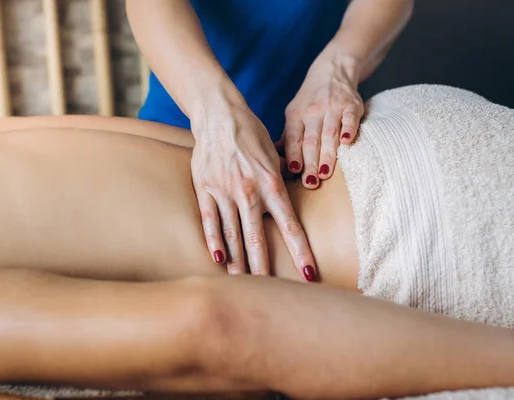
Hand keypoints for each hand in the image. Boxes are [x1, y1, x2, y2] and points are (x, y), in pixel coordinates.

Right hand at [190, 99, 316, 280]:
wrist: (220, 115)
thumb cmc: (252, 134)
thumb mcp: (275, 154)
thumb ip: (282, 180)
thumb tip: (298, 194)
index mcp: (270, 183)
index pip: (289, 225)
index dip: (300, 252)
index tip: (308, 274)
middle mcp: (248, 191)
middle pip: (258, 238)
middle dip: (265, 269)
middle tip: (271, 294)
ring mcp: (224, 191)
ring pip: (233, 234)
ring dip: (238, 261)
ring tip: (241, 284)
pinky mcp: (205, 189)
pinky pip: (209, 221)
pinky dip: (214, 241)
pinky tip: (218, 259)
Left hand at [283, 56, 363, 187]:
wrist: (332, 71)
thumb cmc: (309, 100)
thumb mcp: (293, 114)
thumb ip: (288, 137)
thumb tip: (275, 160)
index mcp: (296, 116)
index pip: (294, 138)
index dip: (294, 154)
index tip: (295, 170)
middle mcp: (313, 112)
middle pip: (311, 141)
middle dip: (311, 163)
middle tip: (311, 182)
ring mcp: (333, 108)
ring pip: (329, 134)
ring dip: (328, 154)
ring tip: (326, 173)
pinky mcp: (351, 105)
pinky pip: (350, 118)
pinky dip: (349, 129)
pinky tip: (347, 143)